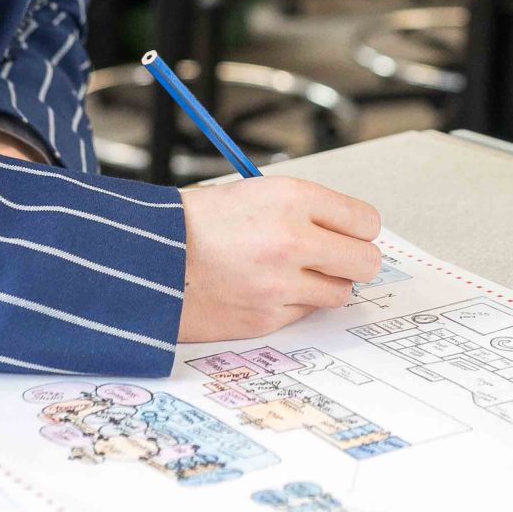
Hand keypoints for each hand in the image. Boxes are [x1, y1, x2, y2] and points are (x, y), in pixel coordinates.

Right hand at [177, 175, 383, 343]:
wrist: (147, 260)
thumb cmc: (196, 223)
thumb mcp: (256, 193)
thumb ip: (306, 210)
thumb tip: (350, 230)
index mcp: (292, 199)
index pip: (366, 221)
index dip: (359, 228)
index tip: (352, 232)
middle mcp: (292, 242)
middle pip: (366, 262)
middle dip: (355, 260)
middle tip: (337, 257)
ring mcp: (281, 285)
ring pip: (341, 293)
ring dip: (326, 284)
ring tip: (296, 272)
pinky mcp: (267, 318)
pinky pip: (305, 313)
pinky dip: (294, 304)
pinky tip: (267, 289)